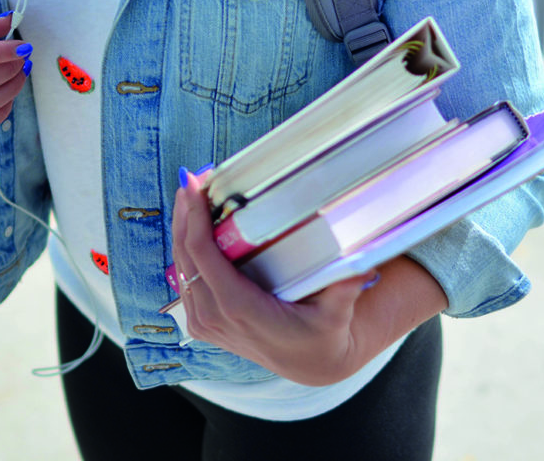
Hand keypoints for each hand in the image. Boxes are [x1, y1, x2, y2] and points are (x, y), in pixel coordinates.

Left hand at [171, 170, 374, 385]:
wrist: (311, 363)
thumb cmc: (323, 334)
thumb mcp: (337, 313)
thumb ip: (345, 289)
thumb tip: (363, 266)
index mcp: (239, 309)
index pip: (203, 256)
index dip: (194, 218)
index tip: (194, 186)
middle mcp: (215, 317)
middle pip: (185, 256)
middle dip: (185, 214)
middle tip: (191, 178)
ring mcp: (205, 323)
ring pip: (180, 267)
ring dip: (182, 229)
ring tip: (190, 193)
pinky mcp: (203, 323)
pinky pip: (185, 280)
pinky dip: (185, 250)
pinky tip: (191, 225)